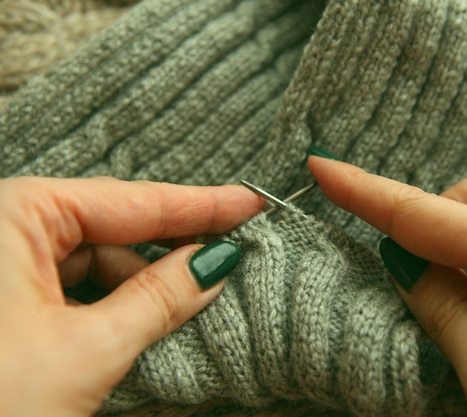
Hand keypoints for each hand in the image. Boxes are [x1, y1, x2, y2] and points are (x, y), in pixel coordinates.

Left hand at [0, 177, 263, 416]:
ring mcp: (1, 263)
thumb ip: (159, 299)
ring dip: (142, 285)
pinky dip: (112, 302)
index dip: (202, 204)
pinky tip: (144, 321)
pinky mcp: (4, 297)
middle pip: (114, 229)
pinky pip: (72, 285)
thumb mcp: (86, 351)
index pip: (133, 201)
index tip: (250, 202)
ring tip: (190, 305)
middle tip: (233, 256)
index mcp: (12, 216)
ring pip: (94, 261)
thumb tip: (215, 264)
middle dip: (173, 249)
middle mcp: (3, 228)